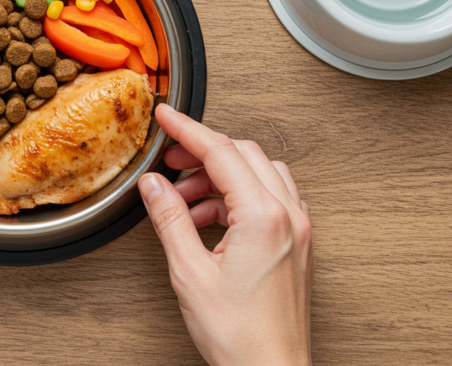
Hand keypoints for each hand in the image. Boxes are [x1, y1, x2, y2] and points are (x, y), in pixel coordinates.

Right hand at [139, 104, 312, 365]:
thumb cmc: (240, 335)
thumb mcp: (190, 272)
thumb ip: (170, 219)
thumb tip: (154, 185)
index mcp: (264, 218)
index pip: (222, 152)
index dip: (188, 130)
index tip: (167, 116)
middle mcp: (289, 218)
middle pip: (244, 155)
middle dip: (204, 151)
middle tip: (170, 160)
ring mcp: (298, 231)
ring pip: (260, 173)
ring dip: (221, 175)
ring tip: (184, 198)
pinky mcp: (297, 245)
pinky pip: (271, 199)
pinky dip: (238, 196)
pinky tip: (209, 218)